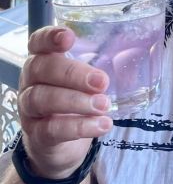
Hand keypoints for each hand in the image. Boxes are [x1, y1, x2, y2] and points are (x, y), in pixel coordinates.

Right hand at [19, 26, 112, 179]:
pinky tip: (101, 125)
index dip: (49, 37)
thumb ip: (101, 70)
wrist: (59, 146)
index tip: (69, 37)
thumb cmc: (75, 102)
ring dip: (76, 101)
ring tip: (103, 105)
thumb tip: (133, 56)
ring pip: (42, 98)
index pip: (37, 42)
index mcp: (44, 61)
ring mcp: (29, 109)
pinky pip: (51, 129)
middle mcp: (31, 82)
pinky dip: (78, 127)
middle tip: (102, 82)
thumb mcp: (86, 83)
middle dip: (73, 73)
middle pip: (41, 68)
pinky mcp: (36, 135)